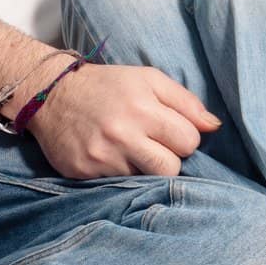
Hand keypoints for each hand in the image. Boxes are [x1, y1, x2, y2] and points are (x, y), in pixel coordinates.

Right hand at [21, 64, 219, 178]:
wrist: (51, 95)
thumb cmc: (109, 86)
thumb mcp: (149, 80)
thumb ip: (186, 102)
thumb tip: (214, 126)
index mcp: (143, 108)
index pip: (189, 141)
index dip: (184, 137)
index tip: (170, 131)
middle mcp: (121, 134)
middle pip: (170, 169)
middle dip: (169, 159)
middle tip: (154, 145)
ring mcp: (100, 157)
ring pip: (145, 180)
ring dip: (143, 167)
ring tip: (130, 149)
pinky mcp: (82, 173)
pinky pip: (117, 185)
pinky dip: (119, 173)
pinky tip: (110, 156)